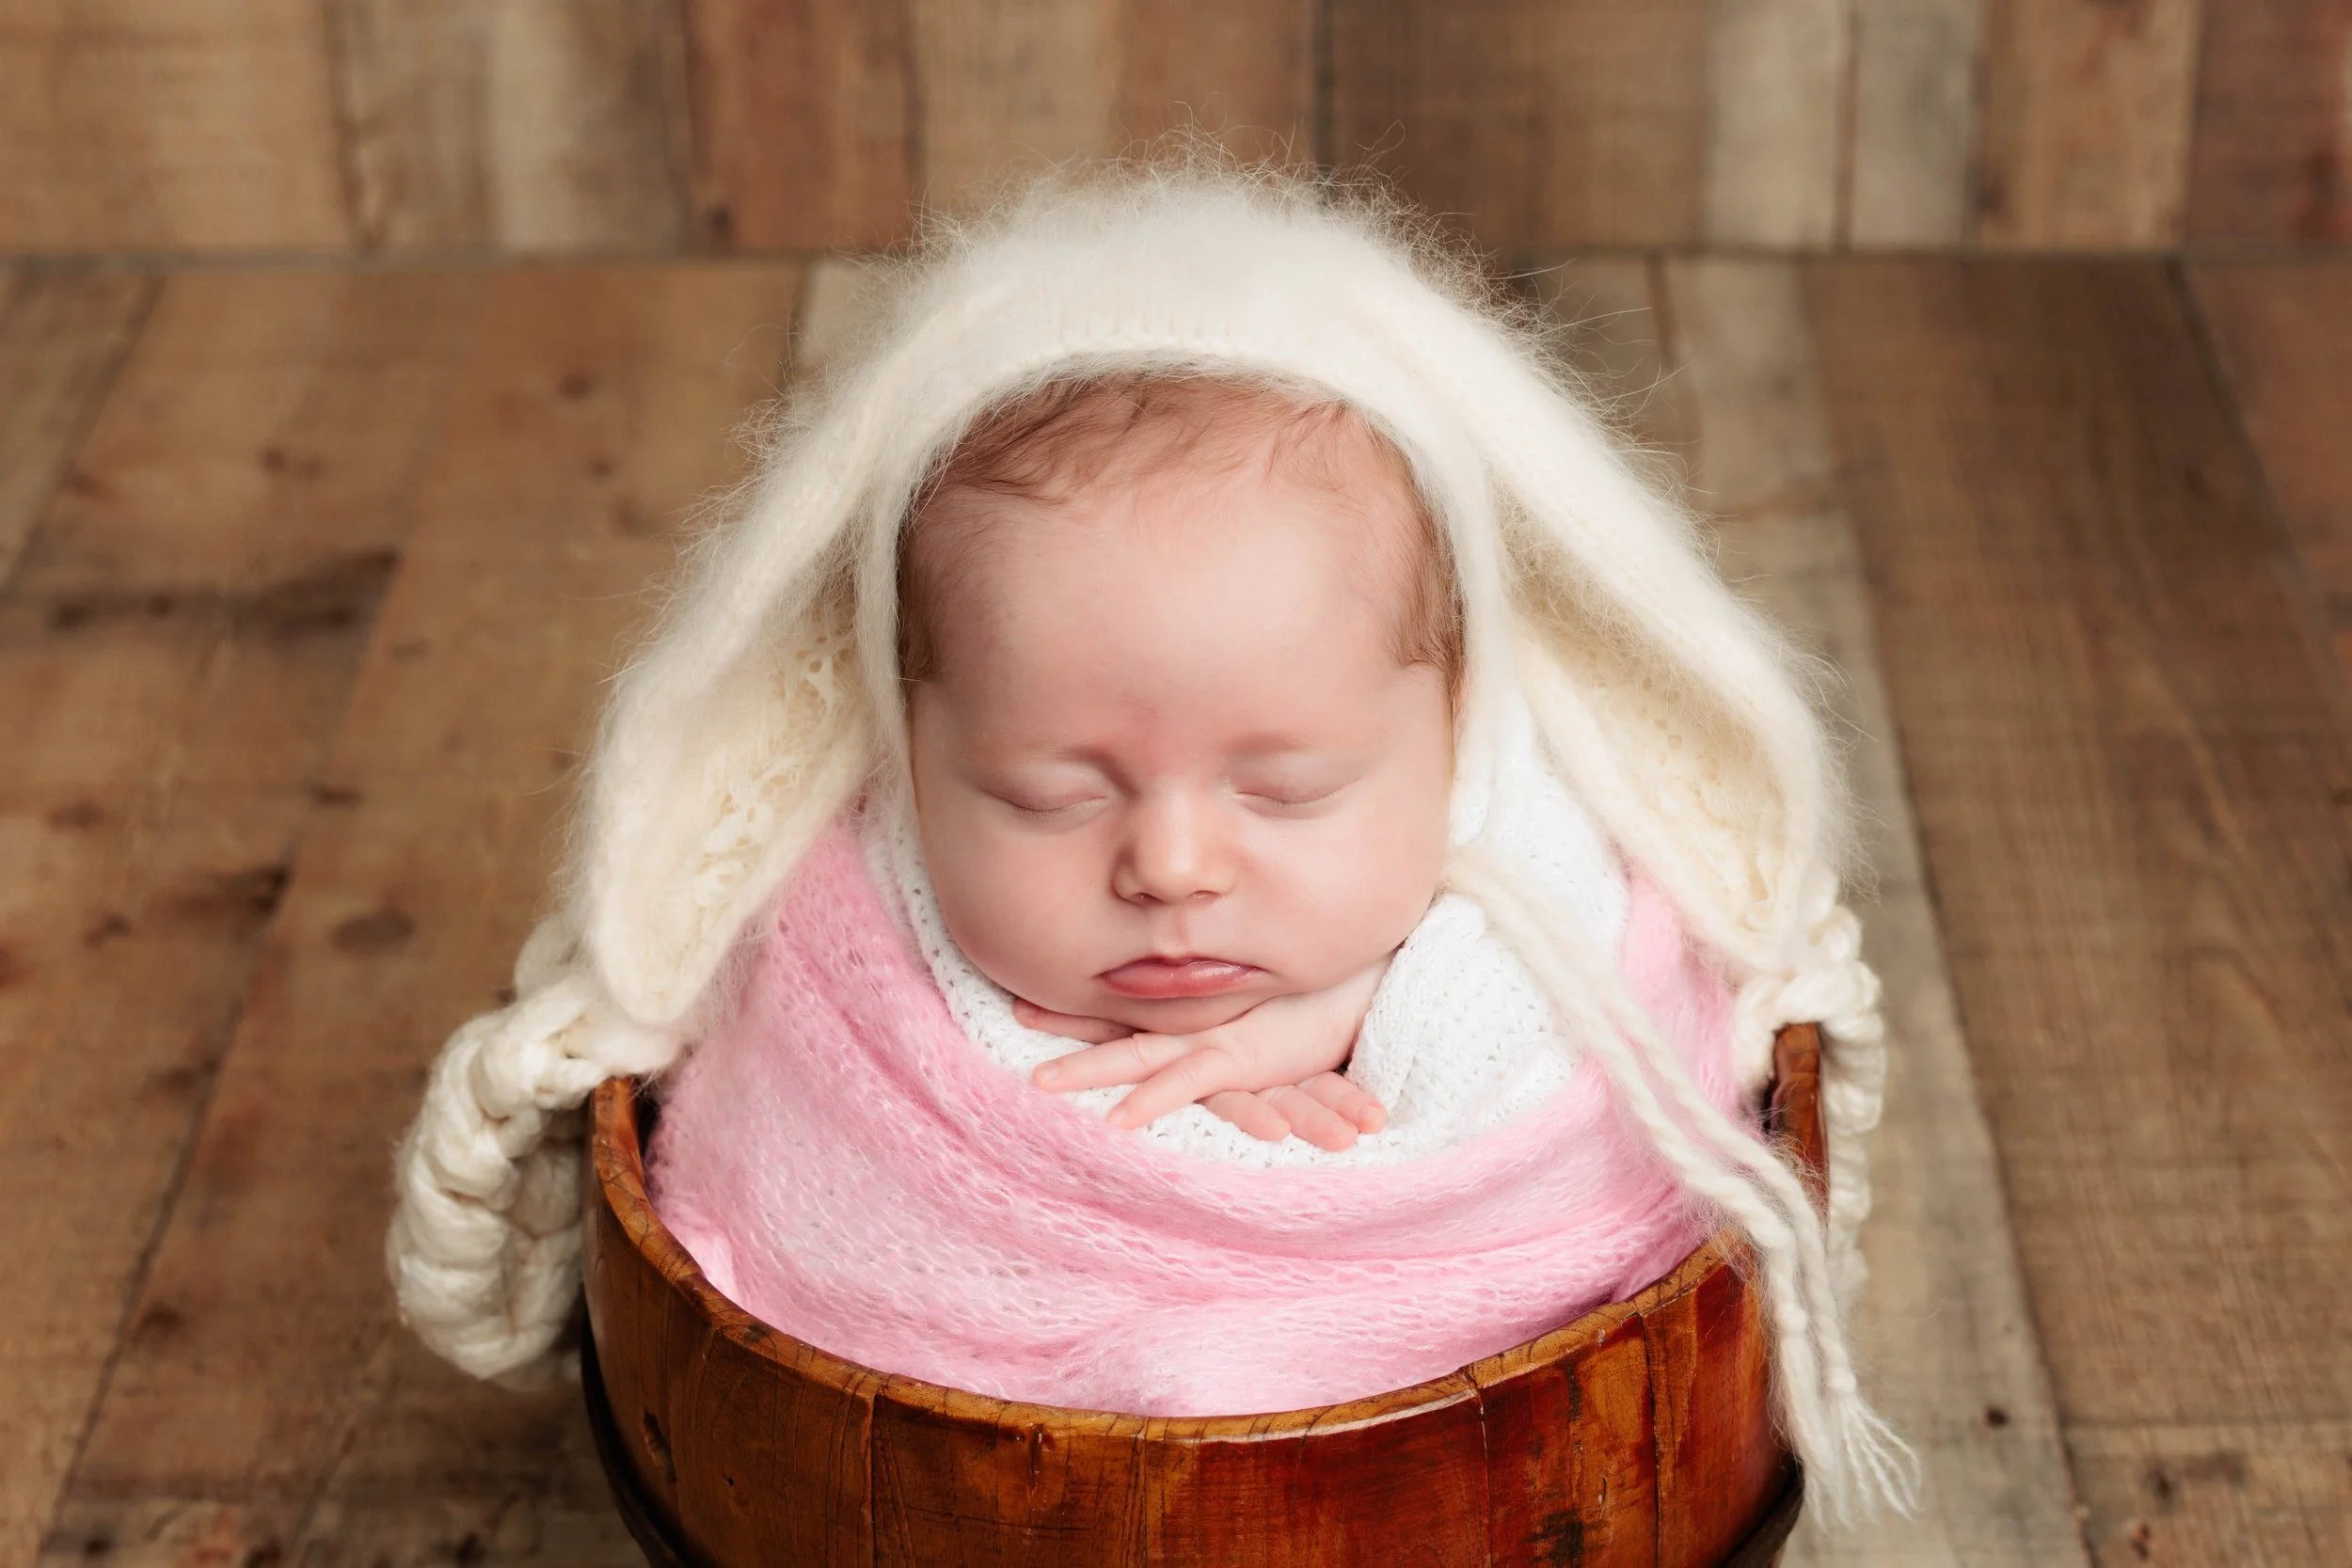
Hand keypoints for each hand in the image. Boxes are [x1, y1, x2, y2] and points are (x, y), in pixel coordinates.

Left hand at [1015, 961, 1390, 1151]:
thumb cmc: (1322, 1010)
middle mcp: (1197, 1023)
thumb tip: (1198, 1041)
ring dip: (1090, 1065)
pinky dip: (1153, 1099)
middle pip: (1117, 1026)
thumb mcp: (1266, 1022)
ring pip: (1137, 1055)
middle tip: (1010, 1013)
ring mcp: (1214, 1040)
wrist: (1371, 991)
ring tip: (1038, 1081)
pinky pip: (1188, 1083)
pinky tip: (1119, 1119)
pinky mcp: (1242, 1060)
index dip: (1074, 1010)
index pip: (1123, 1010)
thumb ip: (1231, 1032)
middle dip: (1065, 1026)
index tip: (1019, 1001)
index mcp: (1197, 1016)